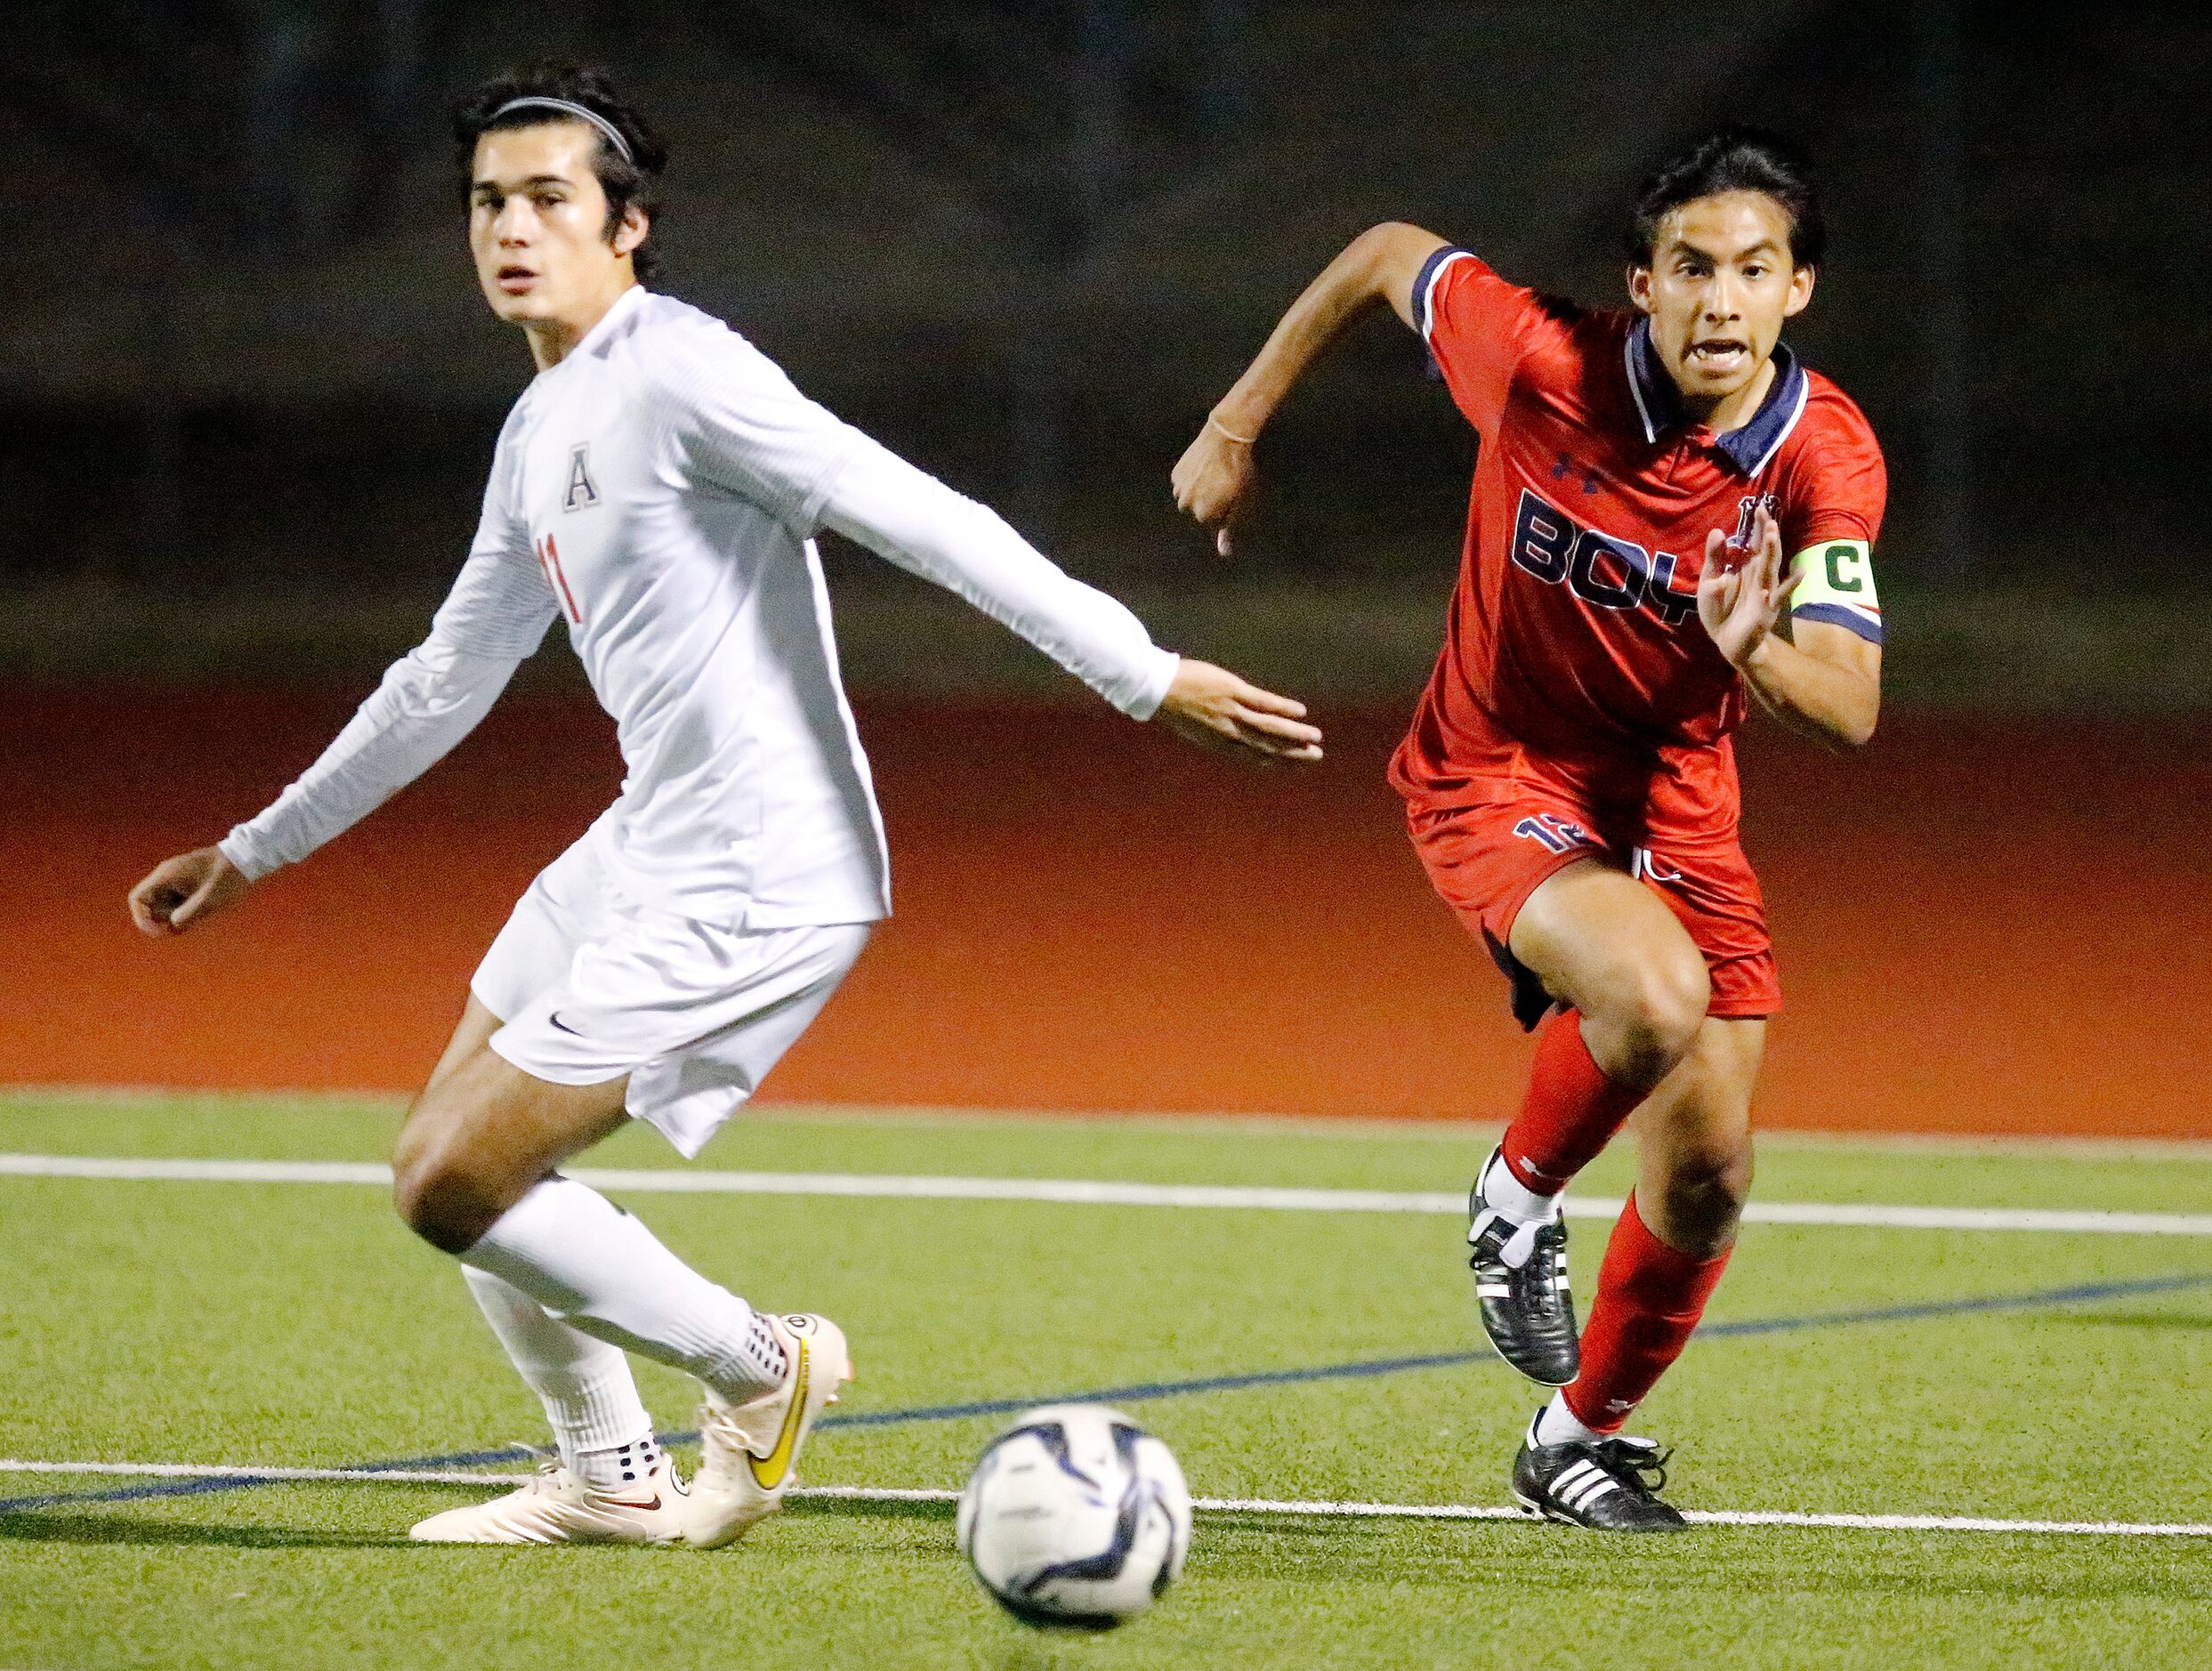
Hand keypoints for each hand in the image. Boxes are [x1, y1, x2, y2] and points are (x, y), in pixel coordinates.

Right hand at [129, 846, 251, 936]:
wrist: (246, 858)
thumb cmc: (228, 877)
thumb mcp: (209, 900)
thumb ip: (187, 915)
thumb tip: (171, 926)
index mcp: (166, 876)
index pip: (138, 898)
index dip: (142, 918)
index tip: (158, 932)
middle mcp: (166, 876)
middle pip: (151, 905)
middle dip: (164, 919)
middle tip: (188, 923)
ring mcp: (176, 880)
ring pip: (165, 906)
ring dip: (177, 916)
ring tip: (201, 913)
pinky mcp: (187, 884)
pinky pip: (177, 903)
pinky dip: (186, 911)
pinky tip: (204, 909)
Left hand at [1155, 658, 1322, 760]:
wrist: (1157, 689)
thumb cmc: (1175, 705)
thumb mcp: (1196, 727)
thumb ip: (1217, 733)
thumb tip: (1232, 736)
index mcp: (1220, 744)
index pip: (1256, 756)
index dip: (1279, 761)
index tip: (1297, 764)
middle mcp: (1230, 733)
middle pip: (1268, 746)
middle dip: (1294, 752)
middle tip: (1316, 755)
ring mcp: (1232, 713)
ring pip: (1270, 727)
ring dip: (1295, 734)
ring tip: (1315, 736)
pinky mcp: (1233, 692)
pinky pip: (1264, 702)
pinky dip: (1283, 708)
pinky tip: (1300, 711)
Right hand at [1170, 416, 1259, 555]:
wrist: (1225, 437)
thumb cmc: (1239, 470)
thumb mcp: (1242, 500)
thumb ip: (1230, 527)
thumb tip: (1224, 552)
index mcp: (1204, 514)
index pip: (1213, 522)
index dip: (1225, 508)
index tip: (1233, 493)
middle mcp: (1186, 504)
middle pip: (1199, 511)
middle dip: (1210, 502)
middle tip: (1224, 483)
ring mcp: (1179, 488)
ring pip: (1190, 498)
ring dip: (1200, 491)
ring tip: (1215, 474)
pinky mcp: (1176, 473)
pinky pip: (1183, 484)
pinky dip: (1192, 480)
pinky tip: (1205, 468)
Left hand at [1697, 507, 1787, 668]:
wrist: (1726, 641)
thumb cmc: (1720, 609)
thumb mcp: (1710, 582)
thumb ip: (1715, 558)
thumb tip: (1718, 531)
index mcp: (1746, 567)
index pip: (1755, 542)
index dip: (1758, 526)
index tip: (1759, 507)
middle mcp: (1759, 576)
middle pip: (1766, 551)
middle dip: (1767, 534)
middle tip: (1766, 516)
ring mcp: (1766, 591)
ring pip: (1771, 569)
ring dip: (1773, 552)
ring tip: (1773, 536)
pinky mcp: (1767, 609)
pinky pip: (1780, 595)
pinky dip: (1789, 584)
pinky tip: (1801, 572)